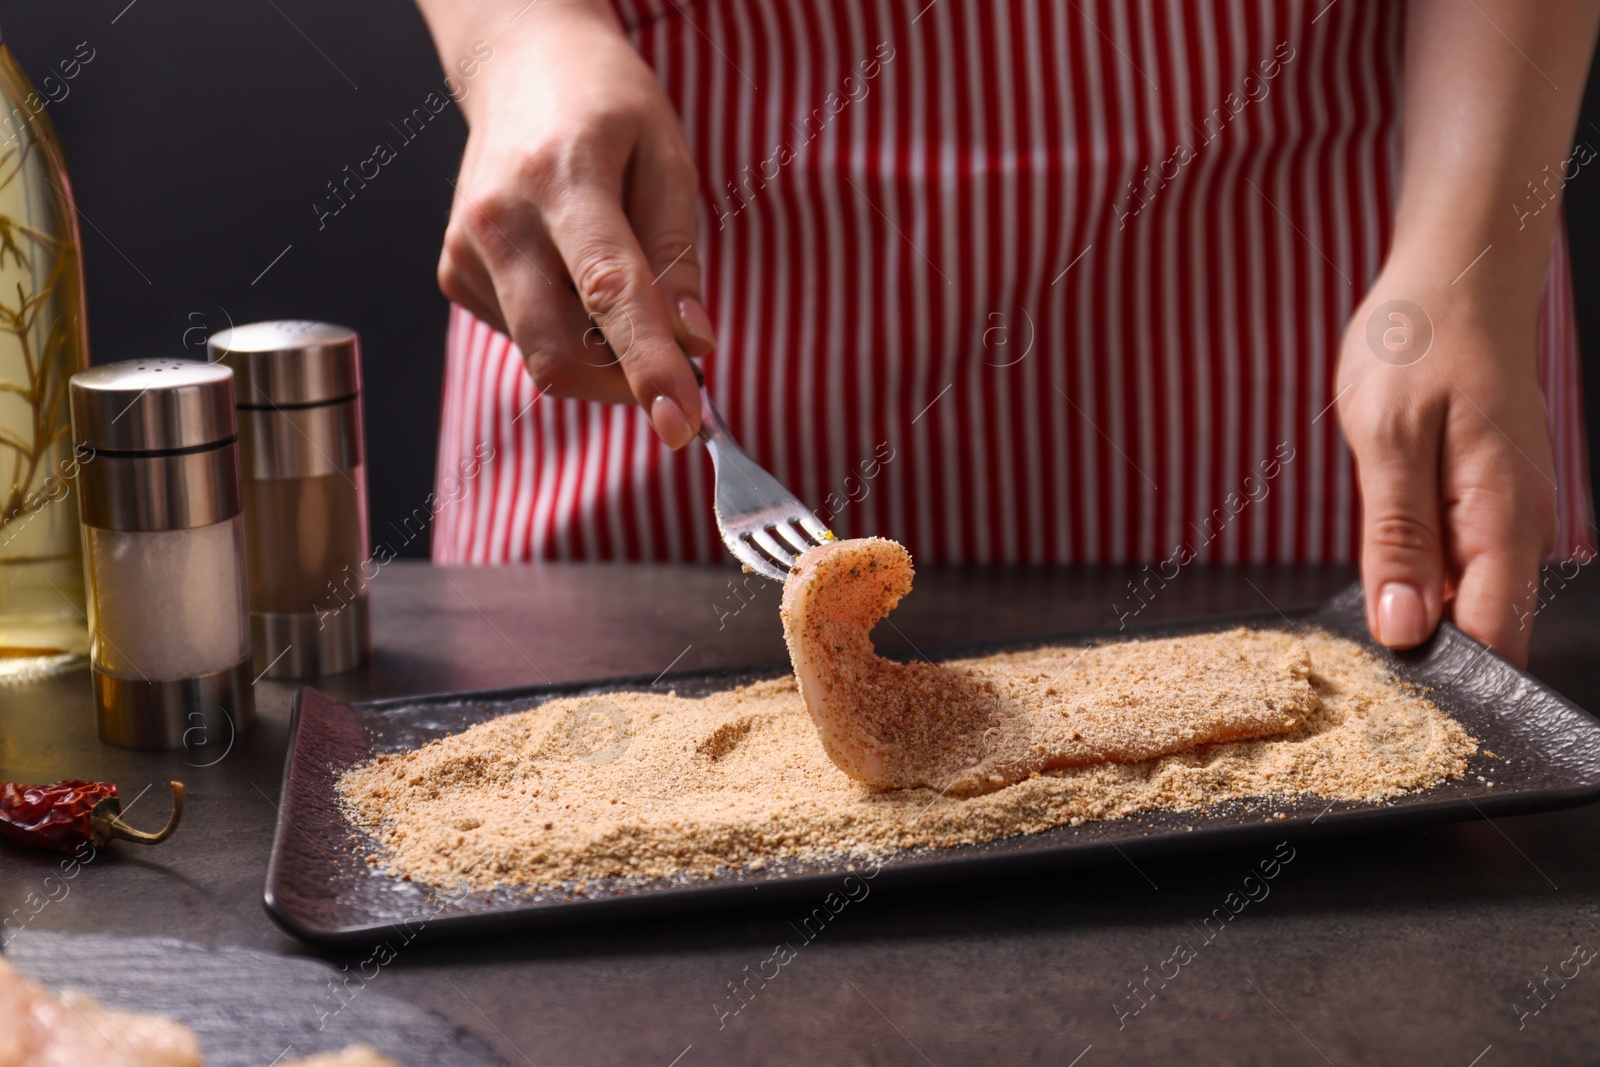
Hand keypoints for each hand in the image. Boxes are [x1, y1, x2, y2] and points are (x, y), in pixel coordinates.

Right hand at [436, 1, 711, 447]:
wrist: (520, 65)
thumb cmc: (605, 105)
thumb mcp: (667, 158)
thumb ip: (677, 256)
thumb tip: (694, 344)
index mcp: (562, 176)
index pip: (610, 292)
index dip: (649, 366)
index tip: (682, 423)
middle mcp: (499, 218)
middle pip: (559, 352)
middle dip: (624, 385)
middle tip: (677, 372)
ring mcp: (465, 249)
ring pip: (542, 355)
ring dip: (601, 354)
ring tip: (620, 285)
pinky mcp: (453, 272)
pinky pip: (524, 337)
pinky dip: (567, 331)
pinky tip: (571, 272)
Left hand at [1336, 269, 1557, 666]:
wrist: (1456, 278)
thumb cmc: (1419, 343)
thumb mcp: (1386, 439)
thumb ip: (1397, 540)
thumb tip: (1404, 629)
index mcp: (1501, 518)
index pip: (1493, 637)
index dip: (1445, 673)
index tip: (1387, 691)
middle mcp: (1521, 526)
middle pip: (1484, 626)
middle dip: (1427, 648)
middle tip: (1357, 654)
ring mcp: (1510, 513)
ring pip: (1471, 595)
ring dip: (1422, 608)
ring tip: (1367, 603)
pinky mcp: (1489, 499)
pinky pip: (1463, 560)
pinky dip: (1425, 573)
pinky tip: (1389, 561)